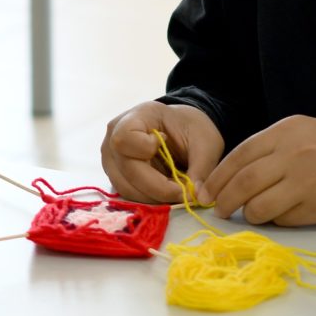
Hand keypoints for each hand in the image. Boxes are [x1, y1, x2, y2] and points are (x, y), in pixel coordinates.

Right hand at [101, 101, 222, 203]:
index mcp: (134, 118)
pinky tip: (166, 191)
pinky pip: (127, 193)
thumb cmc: (190, 128)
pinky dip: (149, 198)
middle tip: (186, 192)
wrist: (180, 128)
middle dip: (159, 187)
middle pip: (126, 169)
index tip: (167, 148)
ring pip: (126, 187)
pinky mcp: (115, 174)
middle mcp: (113, 137)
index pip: (124, 138)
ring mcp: (110, 157)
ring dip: (154, 197)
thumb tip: (198, 198)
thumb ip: (202, 169)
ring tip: (177, 191)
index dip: (145, 149)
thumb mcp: (205, 142)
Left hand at [195, 115, 315, 225]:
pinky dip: (275, 221)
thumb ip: (267, 149)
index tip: (207, 193)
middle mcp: (292, 155)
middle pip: (244, 182)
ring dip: (249, 214)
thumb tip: (230, 177)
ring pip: (259, 205)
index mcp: (284, 133)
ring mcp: (306, 182)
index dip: (218, 178)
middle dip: (225, 200)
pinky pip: (283, 219)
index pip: (239, 157)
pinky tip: (279, 216)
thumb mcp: (300, 134)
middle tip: (219, 210)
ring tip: (249, 214)